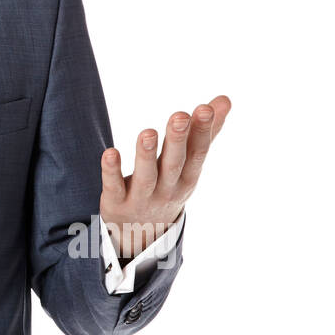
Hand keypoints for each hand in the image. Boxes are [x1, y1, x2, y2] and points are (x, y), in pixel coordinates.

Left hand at [99, 94, 230, 259]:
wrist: (142, 234)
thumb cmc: (169, 186)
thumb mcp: (188, 163)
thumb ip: (205, 131)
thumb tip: (225, 99)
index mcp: (187, 177)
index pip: (197, 153)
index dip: (202, 131)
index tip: (205, 108)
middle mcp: (167, 188)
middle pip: (174, 164)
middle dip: (177, 140)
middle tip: (180, 115)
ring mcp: (142, 197)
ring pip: (146, 176)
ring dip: (146, 154)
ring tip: (147, 132)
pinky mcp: (117, 202)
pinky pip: (114, 186)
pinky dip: (111, 171)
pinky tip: (110, 153)